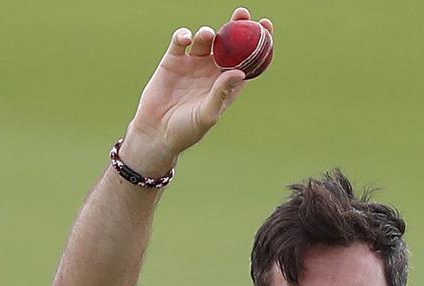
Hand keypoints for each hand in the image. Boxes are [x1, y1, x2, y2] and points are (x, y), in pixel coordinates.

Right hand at [121, 8, 273, 169]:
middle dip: (237, 27)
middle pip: (229, 45)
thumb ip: (221, 93)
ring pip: (205, 40)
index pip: (247, 60)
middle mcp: (212, 72)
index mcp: (227, 85)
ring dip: (208, 34)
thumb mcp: (207, 114)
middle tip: (243, 14)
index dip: (258, 43)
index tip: (266, 26)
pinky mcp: (173, 62)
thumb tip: (240, 72)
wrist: (157, 133)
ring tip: (207, 35)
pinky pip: (180, 42)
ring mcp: (193, 65)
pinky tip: (185, 38)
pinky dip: (183, 36)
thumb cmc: (187, 130)